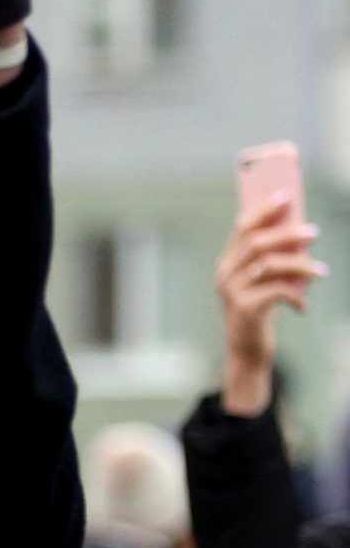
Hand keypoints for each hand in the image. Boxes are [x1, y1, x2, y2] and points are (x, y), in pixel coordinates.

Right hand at [217, 196, 324, 414]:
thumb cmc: (260, 312)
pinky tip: (303, 305)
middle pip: (256, 242)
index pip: (242, 227)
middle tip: (314, 232)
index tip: (286, 197)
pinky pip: (276, 292)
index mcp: (229, 262)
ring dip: (299, 265)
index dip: (264, 210)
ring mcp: (233, 291)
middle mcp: (226, 273)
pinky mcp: (245, 310)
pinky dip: (295, 294)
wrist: (247, 351)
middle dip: (287, 234)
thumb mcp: (262, 283)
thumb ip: (272, 262)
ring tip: (321, 272)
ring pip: (269, 266)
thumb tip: (300, 236)